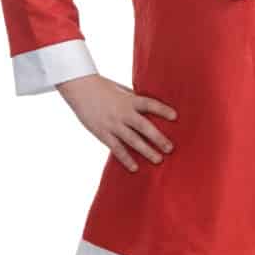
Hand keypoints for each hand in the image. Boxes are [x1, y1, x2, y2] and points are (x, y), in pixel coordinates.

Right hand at [56, 74, 176, 171]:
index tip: (175, 116)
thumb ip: (134, 99)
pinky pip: (116, 148)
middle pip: (144, 126)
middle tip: (170, 148)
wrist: (79, 87)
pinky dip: (126, 158)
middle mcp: (122, 112)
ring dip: (146, 151)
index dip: (162, 110)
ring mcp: (112, 124)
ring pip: (132, 140)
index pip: (149, 104)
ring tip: (158, 160)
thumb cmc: (102, 87)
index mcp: (129, 99)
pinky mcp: (102, 133)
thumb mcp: (121, 89)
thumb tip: (150, 107)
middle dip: (158, 138)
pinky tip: (134, 168)